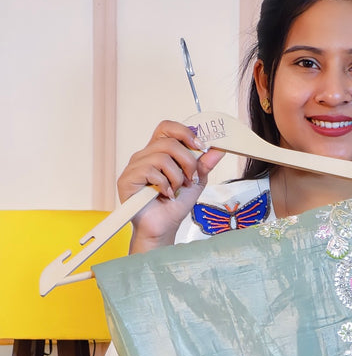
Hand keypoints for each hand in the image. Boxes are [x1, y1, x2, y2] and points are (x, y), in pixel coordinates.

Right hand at [117, 120, 224, 252]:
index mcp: (159, 151)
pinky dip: (164, 184)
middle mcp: (145, 155)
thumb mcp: (196, 181)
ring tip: (175, 190)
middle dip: (187, 162)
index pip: (168, 128)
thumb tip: (219, 149)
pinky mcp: (127, 179)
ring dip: (176, 177)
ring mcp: (135, 166)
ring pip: (161, 157)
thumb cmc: (175, 205)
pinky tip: (165, 194)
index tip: (200, 146)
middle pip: (169, 142)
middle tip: (190, 179)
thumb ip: (205, 164)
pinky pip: (150, 170)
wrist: (165, 227)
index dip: (184, 132)